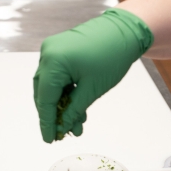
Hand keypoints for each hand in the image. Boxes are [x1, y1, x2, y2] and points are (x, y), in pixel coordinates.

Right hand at [33, 8, 152, 142]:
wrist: (126, 31)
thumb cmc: (112, 55)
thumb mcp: (92, 89)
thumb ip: (73, 110)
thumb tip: (62, 127)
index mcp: (53, 61)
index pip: (45, 99)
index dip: (47, 122)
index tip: (49, 139)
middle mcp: (48, 54)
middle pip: (44, 92)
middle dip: (54, 114)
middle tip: (63, 134)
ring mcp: (53, 50)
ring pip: (52, 86)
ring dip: (62, 105)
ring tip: (76, 124)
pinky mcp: (61, 50)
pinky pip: (58, 76)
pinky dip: (66, 92)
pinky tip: (77, 108)